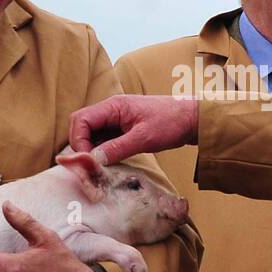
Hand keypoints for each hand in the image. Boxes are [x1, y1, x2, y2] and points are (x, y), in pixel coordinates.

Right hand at [69, 94, 199, 165]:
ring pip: (91, 134)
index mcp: (113, 106)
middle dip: (81, 144)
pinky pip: (103, 140)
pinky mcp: (122, 130)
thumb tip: (94, 159)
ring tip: (99, 166)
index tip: (88, 158)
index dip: (79, 140)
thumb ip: (118, 147)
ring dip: (91, 149)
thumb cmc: (171, 122)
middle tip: (91, 164)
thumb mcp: (144, 138)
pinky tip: (108, 163)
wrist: (192, 119)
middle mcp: (110, 111)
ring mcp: (116, 120)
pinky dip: (102, 151)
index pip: (81, 119)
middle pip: (81, 125)